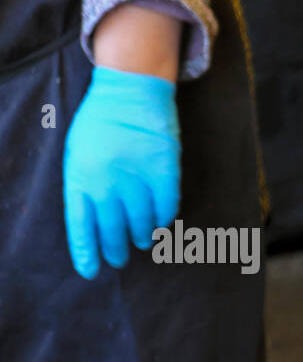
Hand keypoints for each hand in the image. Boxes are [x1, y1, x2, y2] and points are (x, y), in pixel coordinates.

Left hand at [63, 66, 179, 278]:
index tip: (92, 271)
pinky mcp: (164, 174)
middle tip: (120, 259)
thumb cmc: (102, 123)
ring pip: (142, 223)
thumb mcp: (79, 153)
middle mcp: (107, 182)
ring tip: (141, 239)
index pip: (81, 225)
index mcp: (80, 176)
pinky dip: (162, 218)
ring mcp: (137, 178)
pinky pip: (165, 208)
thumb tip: (96, 222)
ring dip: (141, 235)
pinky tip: (158, 221)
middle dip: (116, 249)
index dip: (87, 251)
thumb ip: (84, 185)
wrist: (132, 90)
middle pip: (113, 230)